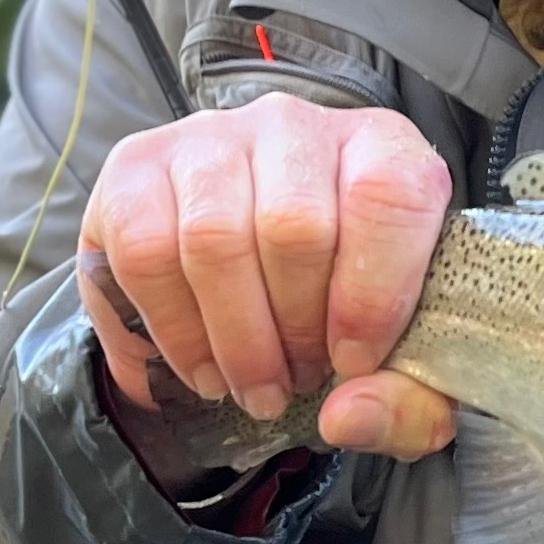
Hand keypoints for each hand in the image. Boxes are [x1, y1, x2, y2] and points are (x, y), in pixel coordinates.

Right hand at [77, 96, 456, 459]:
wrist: (263, 268)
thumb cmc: (349, 305)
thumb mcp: (405, 357)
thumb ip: (407, 401)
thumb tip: (346, 417)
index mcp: (384, 148)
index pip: (390, 196)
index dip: (372, 294)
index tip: (354, 361)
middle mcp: (295, 126)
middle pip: (294, 227)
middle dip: (294, 331)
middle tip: (296, 381)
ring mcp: (209, 138)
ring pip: (213, 241)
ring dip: (232, 340)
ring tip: (251, 385)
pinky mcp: (136, 167)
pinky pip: (142, 252)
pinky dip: (170, 329)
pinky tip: (199, 366)